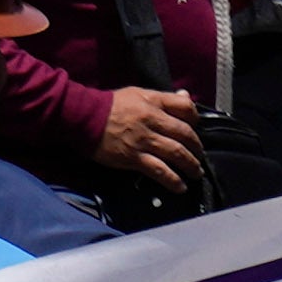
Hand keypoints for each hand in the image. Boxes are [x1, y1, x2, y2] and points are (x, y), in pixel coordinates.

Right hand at [95, 85, 207, 199]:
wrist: (83, 117)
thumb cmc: (110, 105)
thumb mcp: (138, 93)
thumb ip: (163, 98)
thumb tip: (186, 96)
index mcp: (154, 103)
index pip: (185, 108)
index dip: (195, 119)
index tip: (196, 128)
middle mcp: (153, 121)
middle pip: (185, 134)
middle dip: (196, 147)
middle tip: (199, 155)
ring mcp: (143, 141)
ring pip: (176, 153)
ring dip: (190, 165)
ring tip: (196, 173)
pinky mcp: (133, 158)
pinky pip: (158, 170)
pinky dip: (172, 179)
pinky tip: (180, 187)